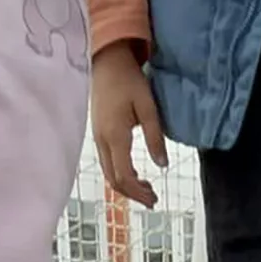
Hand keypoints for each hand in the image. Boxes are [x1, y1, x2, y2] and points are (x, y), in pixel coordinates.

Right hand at [92, 43, 166, 204]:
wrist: (106, 62)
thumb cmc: (129, 80)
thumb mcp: (148, 106)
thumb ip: (155, 136)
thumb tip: (163, 165)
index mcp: (115, 135)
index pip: (124, 175)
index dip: (138, 192)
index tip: (154, 198)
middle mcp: (102, 140)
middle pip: (114, 179)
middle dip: (133, 194)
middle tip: (153, 199)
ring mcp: (97, 138)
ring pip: (109, 172)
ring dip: (127, 185)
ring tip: (147, 189)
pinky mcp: (98, 134)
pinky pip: (108, 162)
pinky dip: (121, 174)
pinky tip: (135, 173)